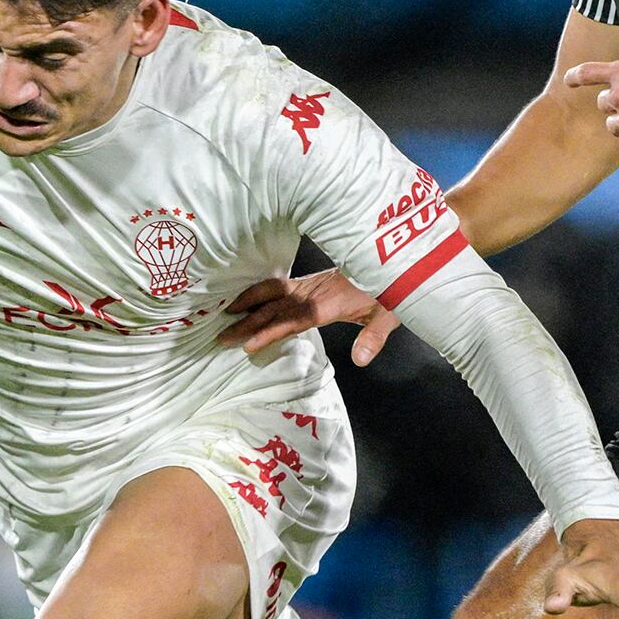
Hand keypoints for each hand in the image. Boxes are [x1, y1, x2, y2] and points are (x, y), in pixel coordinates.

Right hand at [219, 267, 401, 365]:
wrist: (396, 258)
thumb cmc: (393, 286)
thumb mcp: (389, 313)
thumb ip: (374, 336)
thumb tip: (360, 360)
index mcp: (329, 303)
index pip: (293, 319)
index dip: (271, 331)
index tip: (249, 343)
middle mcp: (314, 293)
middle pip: (275, 308)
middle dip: (248, 322)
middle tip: (222, 336)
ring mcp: (311, 286)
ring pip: (273, 294)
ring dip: (248, 303)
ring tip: (225, 313)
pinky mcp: (311, 282)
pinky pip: (280, 287)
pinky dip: (260, 291)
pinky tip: (247, 298)